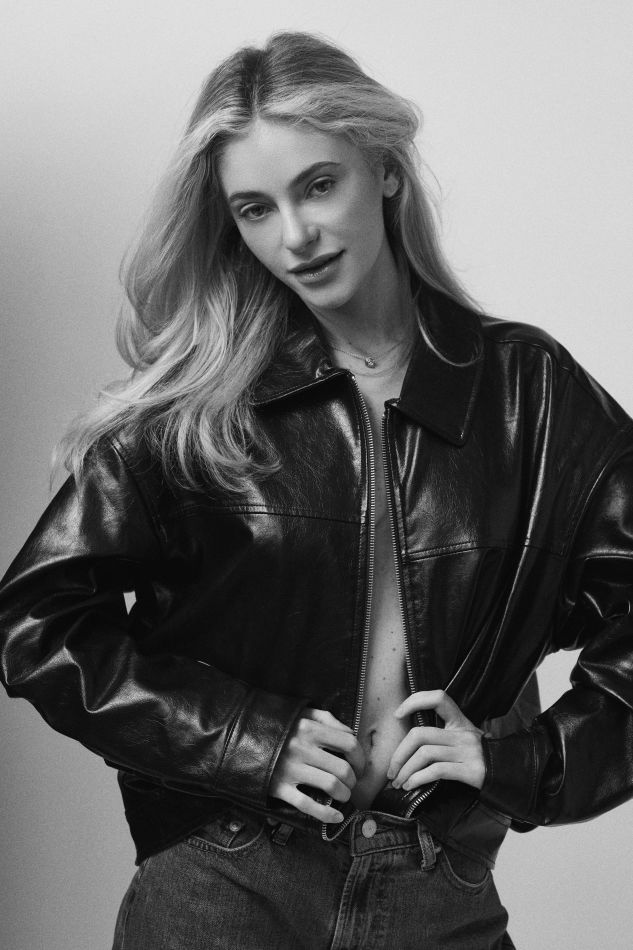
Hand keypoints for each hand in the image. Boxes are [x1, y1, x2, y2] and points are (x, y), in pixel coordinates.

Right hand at [270, 708, 365, 822]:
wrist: (240, 738)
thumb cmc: (278, 725)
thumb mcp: (301, 713)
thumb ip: (327, 719)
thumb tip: (350, 733)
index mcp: (309, 728)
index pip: (348, 743)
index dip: (360, 758)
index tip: (360, 766)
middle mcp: (302, 748)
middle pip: (343, 768)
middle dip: (353, 780)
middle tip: (352, 783)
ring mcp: (290, 769)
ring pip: (330, 786)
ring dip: (344, 794)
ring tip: (343, 795)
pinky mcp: (279, 787)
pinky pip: (307, 805)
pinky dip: (326, 814)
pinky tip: (337, 816)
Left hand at [387, 689, 484, 791]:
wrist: (510, 775)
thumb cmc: (481, 759)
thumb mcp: (464, 740)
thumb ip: (442, 737)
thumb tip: (407, 748)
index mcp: (460, 721)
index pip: (438, 697)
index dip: (415, 701)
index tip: (398, 714)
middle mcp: (462, 733)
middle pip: (420, 734)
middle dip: (399, 753)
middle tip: (391, 770)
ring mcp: (467, 751)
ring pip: (425, 754)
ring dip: (406, 770)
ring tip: (399, 782)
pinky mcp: (469, 770)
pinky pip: (436, 771)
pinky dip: (418, 779)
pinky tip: (411, 786)